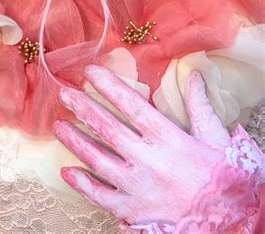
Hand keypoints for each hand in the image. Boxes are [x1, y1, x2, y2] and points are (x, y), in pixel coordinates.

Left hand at [53, 68, 230, 225]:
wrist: (232, 225)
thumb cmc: (225, 181)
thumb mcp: (217, 139)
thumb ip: (200, 105)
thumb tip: (192, 74)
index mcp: (169, 139)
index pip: (131, 105)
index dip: (108, 86)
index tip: (90, 72)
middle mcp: (149, 161)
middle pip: (107, 128)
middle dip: (83, 108)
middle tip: (63, 94)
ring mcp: (138, 188)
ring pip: (97, 159)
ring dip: (75, 141)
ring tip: (58, 126)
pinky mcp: (133, 212)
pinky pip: (101, 196)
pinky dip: (82, 184)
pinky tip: (67, 172)